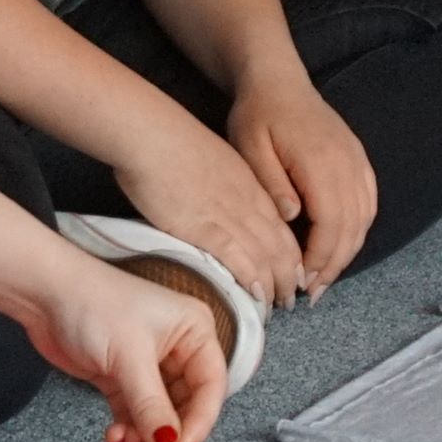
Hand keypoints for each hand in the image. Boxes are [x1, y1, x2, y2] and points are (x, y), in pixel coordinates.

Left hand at [23, 243, 229, 441]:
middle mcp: (178, 348)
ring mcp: (148, 363)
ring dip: (146, 434)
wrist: (43, 293)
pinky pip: (135, 411)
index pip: (211, 386)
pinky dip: (128, 427)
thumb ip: (151, 405)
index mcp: (194, 331)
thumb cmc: (93, 305)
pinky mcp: (121, 375)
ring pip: (160, 412)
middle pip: (188, 404)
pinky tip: (114, 435)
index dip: (200, 421)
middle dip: (171, 432)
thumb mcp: (129, 358)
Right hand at [105, 124, 307, 308]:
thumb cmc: (170, 142)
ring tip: (276, 308)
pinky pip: (240, 259)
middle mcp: (247, 203)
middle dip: (288, 278)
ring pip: (267, 258)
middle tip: (288, 301)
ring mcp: (230, 217)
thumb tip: (216, 209)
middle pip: (281, 248)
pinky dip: (253, 280)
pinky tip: (258, 296)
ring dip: (275, 286)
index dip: (290, 257)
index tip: (290, 275)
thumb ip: (221, 189)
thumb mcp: (210, 163)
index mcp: (249, 186)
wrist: (152, 134)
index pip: (281, 228)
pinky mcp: (207, 229)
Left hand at [227, 76, 376, 295]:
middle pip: (352, 227)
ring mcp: (357, 161)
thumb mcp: (249, 146)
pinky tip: (340, 246)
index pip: (331, 223)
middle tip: (312, 294)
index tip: (302, 283)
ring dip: (347, 252)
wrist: (278, 81)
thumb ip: (271, 183)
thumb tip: (291, 218)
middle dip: (334, 265)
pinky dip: (357, 230)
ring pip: (364, 219)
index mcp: (321, 162)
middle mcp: (347, 164)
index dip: (320, 258)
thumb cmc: (258, 115)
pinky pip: (368, 203)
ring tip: (324, 278)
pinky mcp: (359, 160)